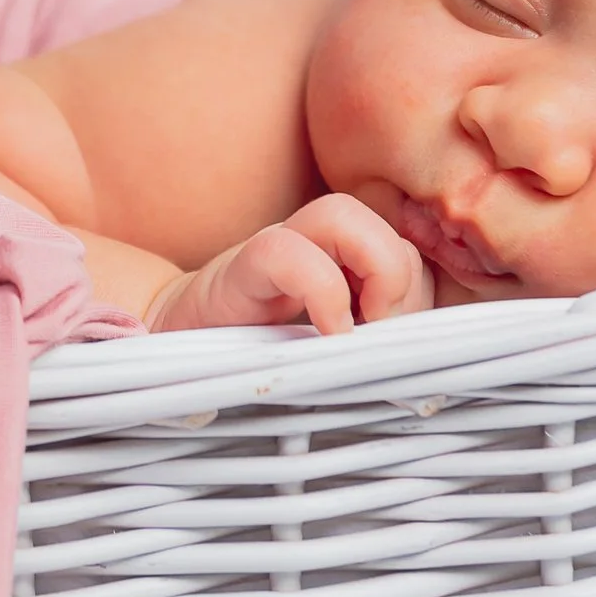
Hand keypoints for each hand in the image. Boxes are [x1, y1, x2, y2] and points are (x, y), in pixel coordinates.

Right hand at [147, 193, 433, 335]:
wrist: (172, 348)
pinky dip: (322, 292)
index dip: (418, 293)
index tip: (406, 348)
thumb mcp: (324, 355)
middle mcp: (308, 245)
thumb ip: (366, 351)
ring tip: (360, 330)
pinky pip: (287, 253)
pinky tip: (328, 333)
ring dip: (372, 272)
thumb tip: (422, 383)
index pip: (403, 249)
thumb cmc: (252, 355)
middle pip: (383, 223)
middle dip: (402, 283)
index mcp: (336, 262)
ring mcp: (274, 249)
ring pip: (343, 213)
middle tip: (382, 339)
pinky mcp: (239, 270)